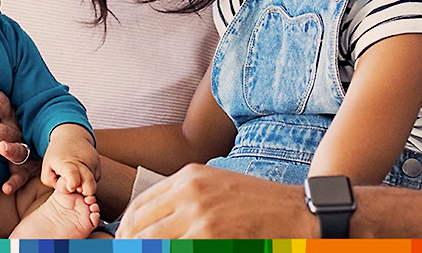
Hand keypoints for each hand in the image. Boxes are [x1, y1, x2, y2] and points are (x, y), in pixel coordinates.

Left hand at [0, 82, 37, 194]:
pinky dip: (14, 182)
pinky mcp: (29, 170)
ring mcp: (25, 151)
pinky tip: (5, 188)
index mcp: (12, 120)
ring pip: (17, 151)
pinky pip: (21, 177)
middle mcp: (18, 134)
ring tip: (2, 149)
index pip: (1, 103)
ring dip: (9, 150)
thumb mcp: (10, 121)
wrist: (51, 154)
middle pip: (2, 130)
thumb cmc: (21, 136)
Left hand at [41, 124, 100, 195]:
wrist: (71, 135)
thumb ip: (51, 182)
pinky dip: (90, 180)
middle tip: (76, 189)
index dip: (73, 182)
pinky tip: (82, 174)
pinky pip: (97, 178)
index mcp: (66, 163)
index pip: (72, 174)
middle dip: (85, 193)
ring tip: (77, 179)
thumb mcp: (47, 167)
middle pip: (90, 184)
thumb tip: (66, 190)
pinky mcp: (98, 161)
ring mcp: (92, 161)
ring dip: (86, 186)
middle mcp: (82, 161)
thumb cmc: (57, 154)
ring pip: (94, 183)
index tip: (72, 188)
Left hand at [115, 164, 314, 238]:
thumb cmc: (258, 204)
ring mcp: (199, 214)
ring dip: (144, 252)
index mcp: (189, 175)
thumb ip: (185, 199)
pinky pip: (173, 251)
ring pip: (150, 243)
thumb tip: (152, 225)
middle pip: (137, 226)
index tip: (125, 245)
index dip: (126, 230)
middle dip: (129, 246)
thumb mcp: (217, 186)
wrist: (296, 213)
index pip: (138, 205)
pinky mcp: (208, 237)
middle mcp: (189, 190)